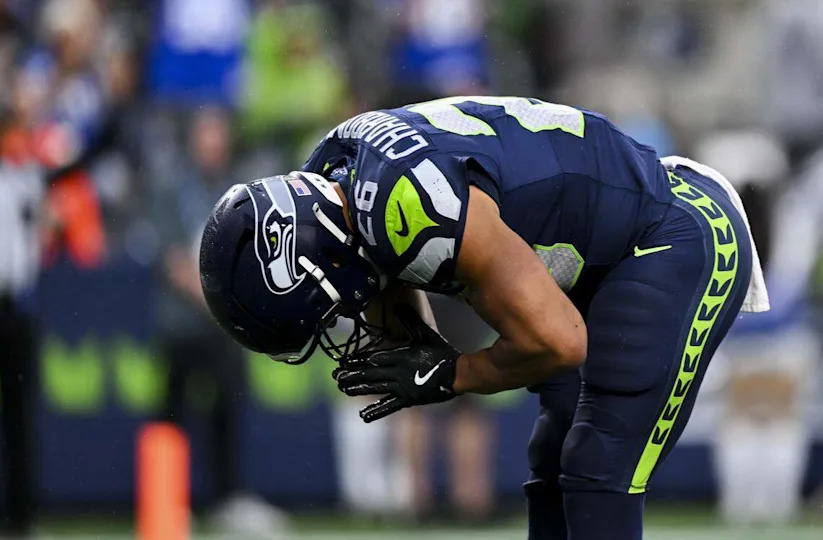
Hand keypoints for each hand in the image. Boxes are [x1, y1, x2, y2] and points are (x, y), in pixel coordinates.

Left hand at [334, 304, 459, 421]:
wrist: (457, 373)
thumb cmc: (441, 352)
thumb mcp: (425, 333)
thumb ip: (411, 320)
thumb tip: (398, 304)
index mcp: (402, 356)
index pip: (375, 358)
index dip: (358, 360)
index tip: (344, 362)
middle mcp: (399, 372)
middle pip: (371, 374)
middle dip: (353, 375)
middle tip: (336, 377)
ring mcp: (403, 387)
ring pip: (376, 388)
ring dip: (358, 388)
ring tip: (343, 388)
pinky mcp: (408, 399)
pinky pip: (389, 406)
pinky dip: (376, 411)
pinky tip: (363, 415)